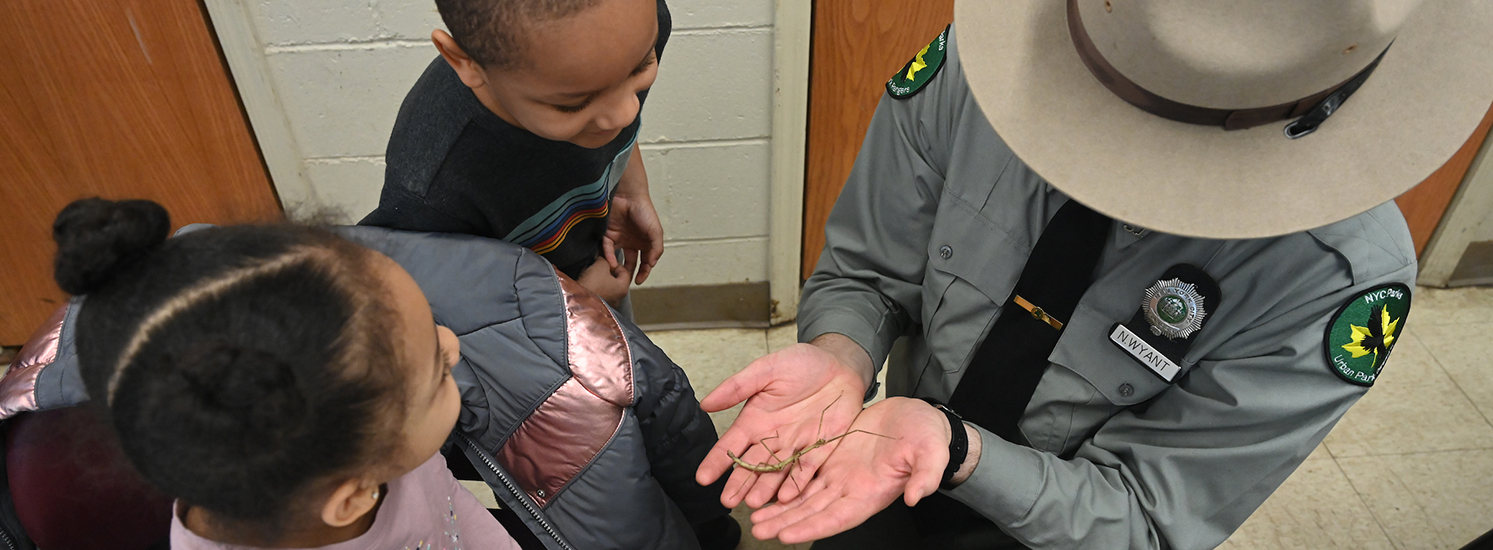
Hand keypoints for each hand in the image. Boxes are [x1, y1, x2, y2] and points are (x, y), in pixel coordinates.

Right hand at [576, 251, 635, 307]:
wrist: (577, 300)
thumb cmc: (592, 285)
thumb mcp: (600, 265)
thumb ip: (605, 260)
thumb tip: (603, 259)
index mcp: (623, 288)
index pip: (625, 271)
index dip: (615, 263)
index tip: (607, 261)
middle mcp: (618, 298)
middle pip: (615, 279)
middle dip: (606, 270)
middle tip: (598, 266)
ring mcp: (608, 304)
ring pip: (605, 285)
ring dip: (598, 278)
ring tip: (589, 273)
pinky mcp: (597, 306)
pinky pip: (597, 292)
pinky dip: (593, 285)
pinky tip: (585, 281)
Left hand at [604, 144, 662, 283]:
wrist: (629, 196)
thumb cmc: (645, 211)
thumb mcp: (656, 232)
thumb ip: (656, 249)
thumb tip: (652, 264)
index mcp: (645, 242)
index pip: (645, 261)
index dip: (644, 272)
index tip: (640, 280)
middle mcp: (632, 242)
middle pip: (630, 262)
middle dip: (629, 273)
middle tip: (627, 281)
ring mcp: (620, 239)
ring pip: (617, 258)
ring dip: (617, 268)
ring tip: (618, 274)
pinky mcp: (608, 234)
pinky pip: (607, 249)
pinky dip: (609, 257)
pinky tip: (612, 263)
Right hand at [695, 336, 872, 508]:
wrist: (840, 365)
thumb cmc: (802, 363)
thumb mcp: (766, 369)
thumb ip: (737, 387)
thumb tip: (705, 403)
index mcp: (755, 420)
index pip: (731, 445)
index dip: (717, 461)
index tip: (703, 478)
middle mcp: (773, 438)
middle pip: (752, 465)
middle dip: (739, 483)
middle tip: (727, 501)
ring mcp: (796, 446)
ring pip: (777, 472)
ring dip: (765, 488)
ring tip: (753, 504)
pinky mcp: (820, 449)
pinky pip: (807, 468)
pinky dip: (798, 482)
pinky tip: (787, 497)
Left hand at [747, 397, 951, 543]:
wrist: (919, 416)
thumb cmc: (927, 436)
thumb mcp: (931, 453)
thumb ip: (925, 475)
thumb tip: (918, 496)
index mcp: (871, 494)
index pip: (836, 519)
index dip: (811, 528)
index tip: (787, 536)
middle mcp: (851, 489)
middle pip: (812, 512)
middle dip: (784, 523)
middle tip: (757, 529)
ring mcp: (840, 474)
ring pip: (803, 496)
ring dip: (779, 507)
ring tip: (754, 515)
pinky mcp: (832, 457)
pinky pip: (804, 474)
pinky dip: (784, 483)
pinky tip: (766, 488)